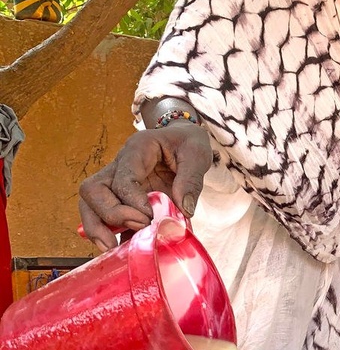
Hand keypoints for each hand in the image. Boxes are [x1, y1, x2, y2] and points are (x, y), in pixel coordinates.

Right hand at [78, 122, 211, 251]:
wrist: (183, 141)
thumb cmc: (187, 143)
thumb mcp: (197, 153)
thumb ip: (192, 179)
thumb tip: (184, 210)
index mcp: (137, 149)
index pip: (122, 178)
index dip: (132, 201)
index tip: (150, 218)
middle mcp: (119, 165)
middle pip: (93, 191)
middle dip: (109, 216)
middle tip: (137, 228)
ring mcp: (115, 182)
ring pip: (90, 204)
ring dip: (98, 228)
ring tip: (112, 248)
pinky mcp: (120, 199)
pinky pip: (104, 217)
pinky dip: (109, 234)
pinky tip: (122, 250)